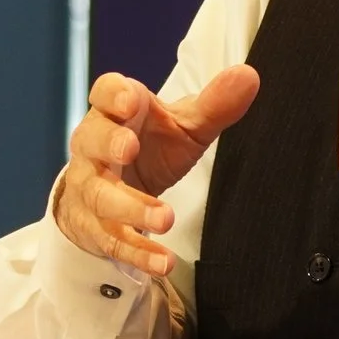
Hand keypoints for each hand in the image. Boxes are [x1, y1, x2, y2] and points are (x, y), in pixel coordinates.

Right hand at [54, 65, 258, 276]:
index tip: (132, 100)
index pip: (105, 92)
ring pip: (99, 195)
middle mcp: (94, 147)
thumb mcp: (183, 126)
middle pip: (90, 140)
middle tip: (129, 149)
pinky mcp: (94, 226)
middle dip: (108, 143)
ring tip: (165, 218)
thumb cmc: (150, 146)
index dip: (114, 94)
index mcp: (116, 112)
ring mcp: (90, 187)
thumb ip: (214, 104)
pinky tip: (164, 262)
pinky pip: (112, 239)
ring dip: (130, 207)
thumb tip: (248, 76)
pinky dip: (138, 252)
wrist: (114, 189)